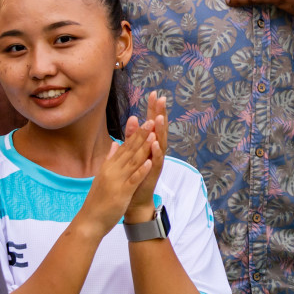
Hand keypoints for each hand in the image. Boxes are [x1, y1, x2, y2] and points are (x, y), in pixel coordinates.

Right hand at [78, 127, 153, 235]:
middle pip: (129, 150)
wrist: (89, 220)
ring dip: (143, 147)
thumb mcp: (103, 175)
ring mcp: (117, 180)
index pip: (124, 146)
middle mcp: (112, 170)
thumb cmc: (97, 200)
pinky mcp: (121, 192)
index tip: (144, 121)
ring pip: (132, 161)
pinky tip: (149, 161)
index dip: (135, 134)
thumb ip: (110, 159)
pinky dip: (141, 170)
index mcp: (109, 166)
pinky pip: (133, 179)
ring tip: (153, 134)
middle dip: (141, 135)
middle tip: (151, 120)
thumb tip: (115, 143)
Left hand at [124, 92, 167, 224]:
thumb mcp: (132, 152)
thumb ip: (132, 136)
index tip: (153, 93)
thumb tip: (132, 118)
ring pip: (160, 143)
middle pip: (159, 129)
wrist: (134, 200)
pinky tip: (156, 143)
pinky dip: (157, 152)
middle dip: (160, 114)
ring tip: (160, 117)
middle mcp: (155, 151)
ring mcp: (156, 162)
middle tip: (161, 98)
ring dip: (161, 131)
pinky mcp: (154, 173)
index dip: (152, 109)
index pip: (152, 123)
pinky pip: (157, 161)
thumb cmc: (134, 176)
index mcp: (149, 145)